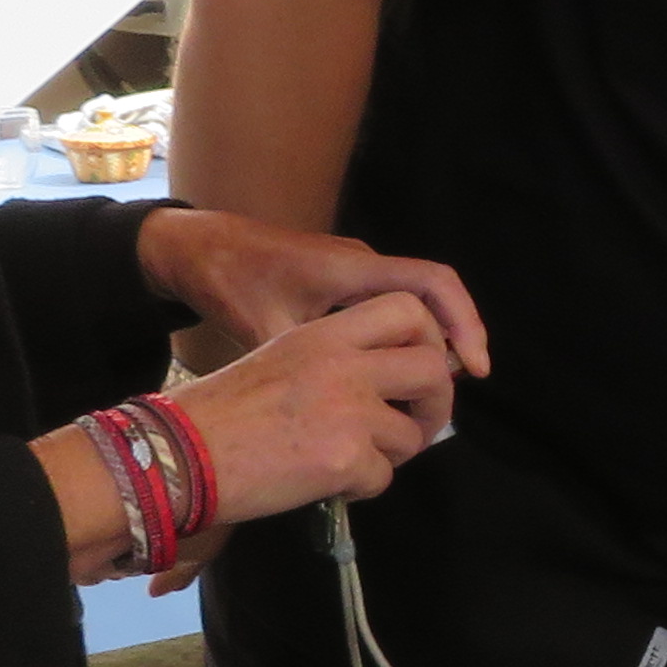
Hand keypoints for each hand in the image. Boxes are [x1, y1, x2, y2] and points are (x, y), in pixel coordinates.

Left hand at [138, 206, 487, 382]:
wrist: (195, 248)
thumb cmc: (229, 280)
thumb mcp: (266, 327)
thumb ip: (312, 364)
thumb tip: (346, 418)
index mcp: (353, 269)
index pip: (434, 284)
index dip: (464, 324)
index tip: (472, 370)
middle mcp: (363, 265)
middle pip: (433, 299)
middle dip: (451, 344)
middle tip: (446, 399)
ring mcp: (353, 271)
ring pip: (411, 306)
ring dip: (427, 346)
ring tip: (427, 396)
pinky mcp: (340, 282)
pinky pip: (388, 308)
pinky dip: (402, 341)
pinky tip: (393, 379)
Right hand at [167, 291, 453, 523]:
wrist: (178, 455)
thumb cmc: (221, 414)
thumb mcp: (280, 359)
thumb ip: (337, 361)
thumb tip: (390, 385)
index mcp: (326, 333)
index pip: (409, 309)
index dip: (431, 340)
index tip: (422, 369)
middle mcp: (345, 363)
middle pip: (434, 370)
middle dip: (437, 404)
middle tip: (415, 424)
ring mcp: (349, 410)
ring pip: (413, 434)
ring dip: (392, 454)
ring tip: (352, 461)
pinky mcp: (345, 459)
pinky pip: (382, 479)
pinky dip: (360, 489)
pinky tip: (325, 483)